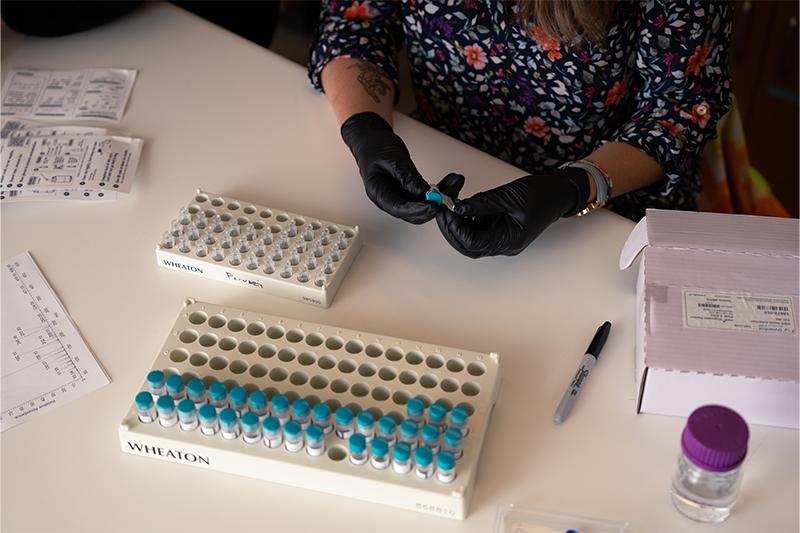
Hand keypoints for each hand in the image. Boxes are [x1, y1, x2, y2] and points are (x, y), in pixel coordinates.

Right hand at [341, 112, 463, 223]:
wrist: (371, 138)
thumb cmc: (375, 146)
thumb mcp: (393, 159)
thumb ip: (408, 177)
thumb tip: (424, 192)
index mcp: (378, 193)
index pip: (399, 209)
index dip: (418, 210)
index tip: (434, 206)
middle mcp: (389, 198)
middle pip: (413, 212)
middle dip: (433, 206)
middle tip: (449, 197)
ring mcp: (399, 194)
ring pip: (422, 204)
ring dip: (440, 197)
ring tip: (455, 183)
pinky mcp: (408, 189)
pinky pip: (424, 194)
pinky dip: (438, 189)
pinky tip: (449, 182)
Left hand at [435, 167, 589, 257]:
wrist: (558, 193)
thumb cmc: (541, 195)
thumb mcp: (508, 196)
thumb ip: (481, 203)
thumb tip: (457, 208)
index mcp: (509, 240)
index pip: (473, 243)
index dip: (456, 229)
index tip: (446, 212)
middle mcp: (504, 244)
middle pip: (468, 246)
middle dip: (452, 231)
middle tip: (441, 213)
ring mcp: (501, 237)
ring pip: (471, 238)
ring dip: (458, 225)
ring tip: (449, 207)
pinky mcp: (499, 228)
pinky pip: (478, 228)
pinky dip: (467, 219)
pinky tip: (461, 206)